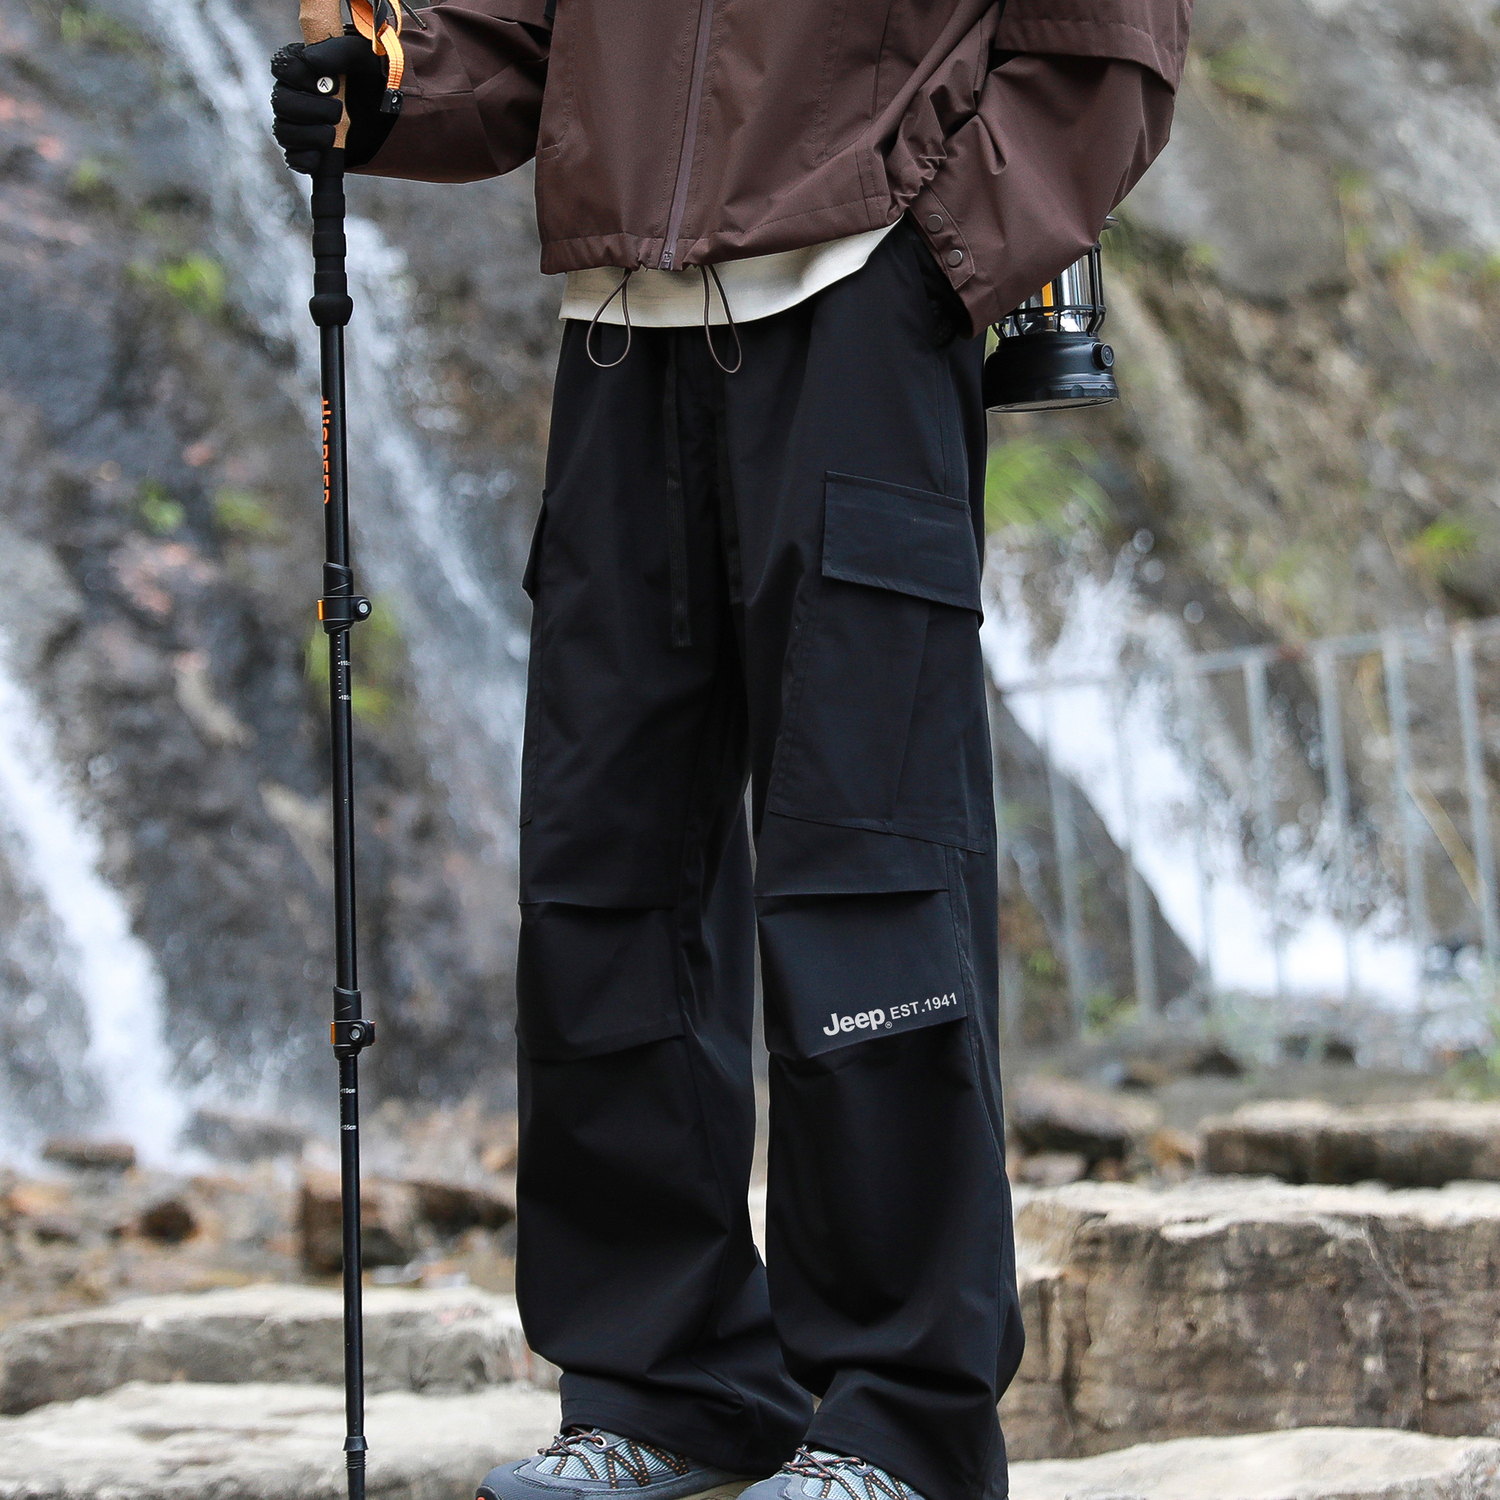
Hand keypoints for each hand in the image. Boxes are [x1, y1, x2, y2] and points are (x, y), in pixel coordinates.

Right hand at [271, 35, 391, 173]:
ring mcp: (298, 123)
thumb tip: (311, 60)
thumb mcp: (362, 55)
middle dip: (308, 110)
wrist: (390, 108)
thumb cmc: (373, 73)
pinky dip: (305, 160)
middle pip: (280, 103)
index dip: (301, 76)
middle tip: (337, 111)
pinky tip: (320, 156)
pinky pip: (294, 159)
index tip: (333, 83)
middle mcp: (292, 93)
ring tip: (332, 134)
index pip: (282, 67)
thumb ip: (337, 50)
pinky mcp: (309, 148)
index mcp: (300, 65)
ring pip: (283, 132)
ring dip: (309, 135)